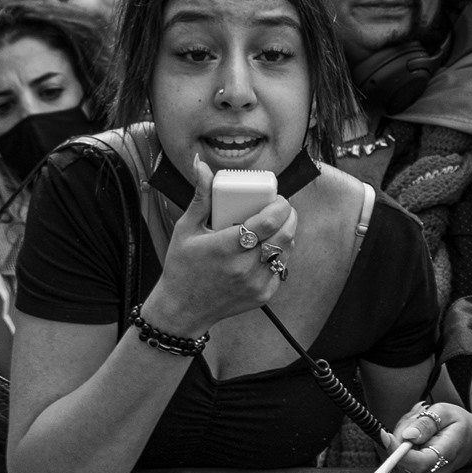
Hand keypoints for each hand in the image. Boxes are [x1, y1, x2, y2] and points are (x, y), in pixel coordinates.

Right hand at [139, 157, 297, 338]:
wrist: (182, 309)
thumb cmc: (182, 266)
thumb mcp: (186, 228)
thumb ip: (200, 196)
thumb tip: (201, 164)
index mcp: (226, 247)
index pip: (269, 221)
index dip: (281, 205)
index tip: (278, 198)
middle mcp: (244, 266)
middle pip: (285, 234)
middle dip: (289, 216)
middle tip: (281, 208)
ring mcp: (256, 283)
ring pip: (287, 250)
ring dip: (287, 234)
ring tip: (276, 225)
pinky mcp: (263, 295)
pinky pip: (282, 268)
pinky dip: (280, 254)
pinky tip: (269, 248)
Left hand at [390, 402, 471, 472]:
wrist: (471, 440)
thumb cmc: (460, 425)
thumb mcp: (446, 413)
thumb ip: (427, 423)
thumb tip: (407, 436)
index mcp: (445, 455)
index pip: (417, 462)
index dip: (398, 451)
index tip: (386, 435)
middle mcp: (434, 472)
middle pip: (403, 458)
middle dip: (402, 435)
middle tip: (417, 417)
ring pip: (399, 458)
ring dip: (403, 440)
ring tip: (421, 427)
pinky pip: (401, 461)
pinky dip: (404, 447)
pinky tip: (418, 437)